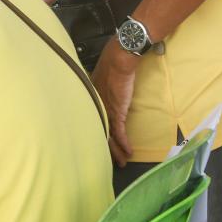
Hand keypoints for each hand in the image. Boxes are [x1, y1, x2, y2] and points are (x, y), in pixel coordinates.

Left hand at [91, 41, 139, 165]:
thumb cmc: (113, 65)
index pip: (93, 121)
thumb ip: (104, 86)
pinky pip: (120, 132)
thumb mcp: (104, 78)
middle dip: (107, 149)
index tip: (102, 144)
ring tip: (122, 162)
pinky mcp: (117, 111)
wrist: (119, 60)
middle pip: (100, 132)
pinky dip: (124, 143)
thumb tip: (110, 89)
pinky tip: (129, 152)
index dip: (98, 134)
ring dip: (117, 150)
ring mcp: (106, 110)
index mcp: (92, 99)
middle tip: (112, 161)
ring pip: (109, 136)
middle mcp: (97, 107)